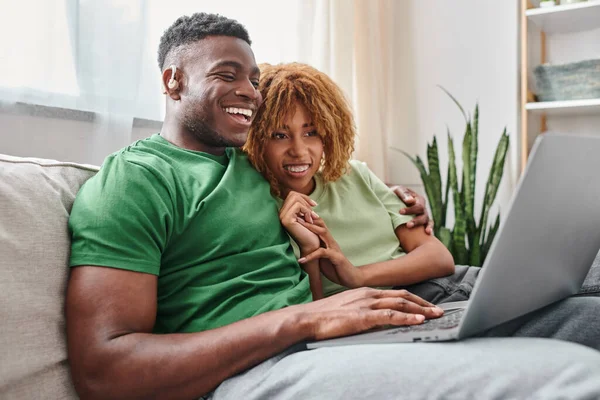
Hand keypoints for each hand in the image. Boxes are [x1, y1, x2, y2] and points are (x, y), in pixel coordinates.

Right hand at [279, 191, 319, 253]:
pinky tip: (309, 221)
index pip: (292, 195)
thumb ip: (302, 206)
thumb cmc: (311, 232)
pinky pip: (298, 206)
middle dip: (306, 201)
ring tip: (311, 218)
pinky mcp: (286, 220)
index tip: (314, 205)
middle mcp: (281, 213)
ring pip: (295, 198)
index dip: (304, 197)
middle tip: (312, 214)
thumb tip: (303, 196)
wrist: (312, 246)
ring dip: (307, 208)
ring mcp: (282, 216)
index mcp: (285, 212)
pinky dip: (306, 211)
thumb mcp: (306, 215)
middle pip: (293, 194)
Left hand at [297, 218, 363, 287]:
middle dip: (309, 219)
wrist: (351, 278)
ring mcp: (334, 248)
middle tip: (295, 215)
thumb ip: (315, 250)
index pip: (319, 226)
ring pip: (323, 234)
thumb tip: (302, 248)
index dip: (309, 220)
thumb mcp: (322, 257)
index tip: (296, 215)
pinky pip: (322, 253)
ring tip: (298, 228)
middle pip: (321, 225)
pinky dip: (311, 256)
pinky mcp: (336, 257)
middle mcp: (331, 242)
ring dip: (311, 229)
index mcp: (328, 241)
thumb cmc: (335, 268)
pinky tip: (301, 260)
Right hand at [298, 287, 443, 340]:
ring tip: (436, 315)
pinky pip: (390, 316)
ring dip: (421, 310)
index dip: (415, 299)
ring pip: (401, 304)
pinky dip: (407, 317)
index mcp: (366, 292)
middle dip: (424, 304)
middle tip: (440, 311)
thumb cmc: (323, 316)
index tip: (427, 306)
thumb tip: (374, 318)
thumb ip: (362, 310)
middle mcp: (369, 295)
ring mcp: (366, 304)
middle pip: (403, 296)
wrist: (306, 318)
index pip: (396, 293)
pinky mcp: (363, 317)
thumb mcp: (347, 308)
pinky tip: (418, 320)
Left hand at [391, 185, 433, 234]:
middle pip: (423, 215)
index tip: (400, 212)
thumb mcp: (399, 190)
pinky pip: (428, 225)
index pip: (418, 206)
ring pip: (426, 221)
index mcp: (418, 199)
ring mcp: (423, 215)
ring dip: (420, 225)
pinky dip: (429, 228)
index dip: (410, 210)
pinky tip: (428, 233)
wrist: (391, 199)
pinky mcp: (422, 222)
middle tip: (407, 225)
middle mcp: (423, 208)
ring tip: (414, 230)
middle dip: (416, 221)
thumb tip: (410, 200)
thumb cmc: (395, 194)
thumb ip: (404, 194)